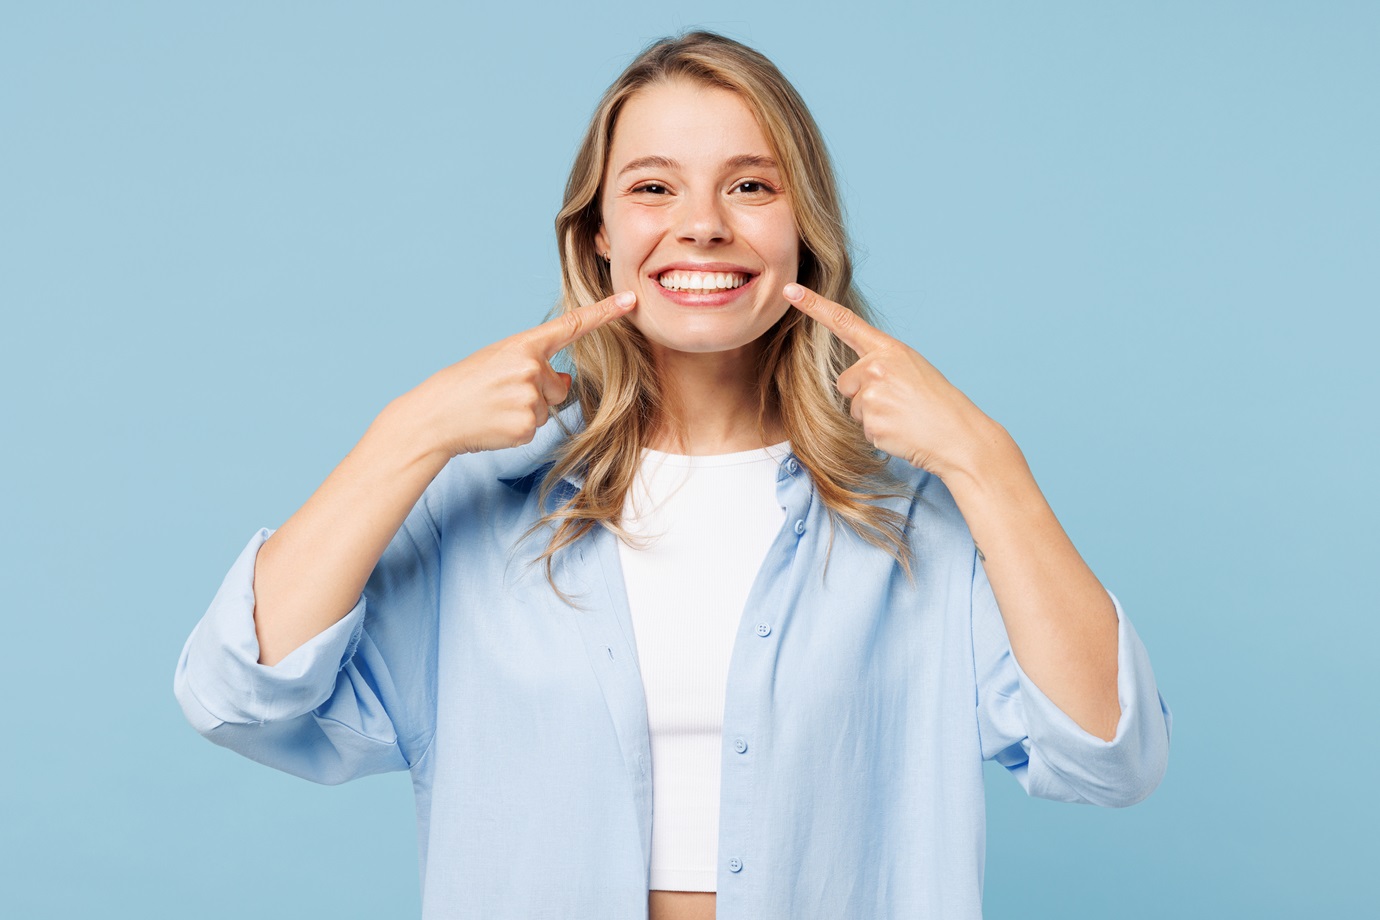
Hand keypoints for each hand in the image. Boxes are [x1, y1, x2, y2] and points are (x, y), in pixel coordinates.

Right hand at [406, 291, 636, 457]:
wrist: (435, 415)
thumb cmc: (466, 385)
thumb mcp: (499, 362)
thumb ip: (535, 364)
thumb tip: (565, 380)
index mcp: (523, 345)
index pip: (571, 325)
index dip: (604, 312)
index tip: (630, 300)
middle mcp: (531, 367)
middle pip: (559, 385)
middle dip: (538, 393)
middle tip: (499, 394)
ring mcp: (530, 397)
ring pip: (547, 408)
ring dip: (526, 411)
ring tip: (494, 408)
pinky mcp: (526, 426)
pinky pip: (536, 428)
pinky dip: (517, 430)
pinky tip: (495, 423)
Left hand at [782, 282, 1004, 479]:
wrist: (959, 436)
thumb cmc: (938, 404)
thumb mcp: (912, 370)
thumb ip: (881, 365)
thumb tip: (855, 379)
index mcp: (890, 349)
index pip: (845, 322)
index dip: (815, 305)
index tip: (789, 290)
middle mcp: (877, 366)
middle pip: (845, 381)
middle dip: (863, 395)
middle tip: (899, 404)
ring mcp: (872, 394)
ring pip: (852, 407)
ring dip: (872, 416)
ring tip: (903, 417)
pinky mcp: (871, 421)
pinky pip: (862, 429)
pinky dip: (879, 434)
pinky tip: (902, 431)